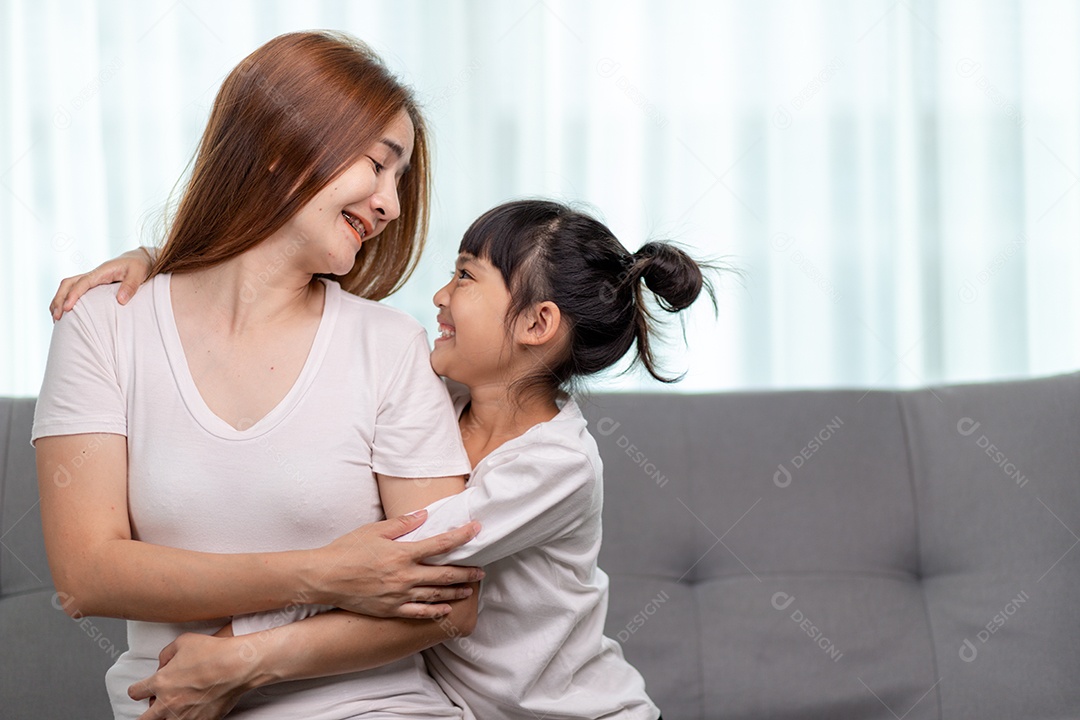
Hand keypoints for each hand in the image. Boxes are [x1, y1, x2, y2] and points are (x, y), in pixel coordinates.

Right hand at [49, 246, 154, 320]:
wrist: (139, 259)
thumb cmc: (139, 266)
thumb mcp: (138, 274)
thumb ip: (130, 286)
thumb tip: (120, 301)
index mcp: (101, 271)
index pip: (82, 283)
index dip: (73, 295)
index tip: (67, 309)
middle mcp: (93, 274)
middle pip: (68, 283)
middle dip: (59, 299)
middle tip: (57, 317)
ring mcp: (91, 279)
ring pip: (68, 286)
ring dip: (58, 300)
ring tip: (56, 318)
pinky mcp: (92, 284)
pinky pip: (74, 290)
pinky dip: (65, 300)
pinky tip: (65, 313)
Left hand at [129, 632, 252, 719]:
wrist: (236, 666)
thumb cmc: (212, 652)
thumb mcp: (184, 642)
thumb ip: (166, 654)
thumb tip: (163, 663)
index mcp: (160, 683)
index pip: (136, 692)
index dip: (137, 690)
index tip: (141, 690)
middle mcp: (168, 703)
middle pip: (144, 719)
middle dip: (146, 715)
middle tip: (152, 711)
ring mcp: (184, 716)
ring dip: (168, 717)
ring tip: (177, 709)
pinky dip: (188, 718)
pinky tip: (193, 711)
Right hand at [312, 509, 483, 618]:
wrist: (324, 577)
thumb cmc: (346, 550)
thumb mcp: (374, 531)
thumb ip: (402, 524)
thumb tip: (425, 515)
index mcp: (402, 553)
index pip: (440, 544)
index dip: (462, 536)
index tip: (476, 530)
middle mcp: (404, 576)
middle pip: (444, 574)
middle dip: (466, 572)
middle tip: (481, 571)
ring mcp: (398, 595)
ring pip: (435, 594)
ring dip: (455, 592)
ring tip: (469, 590)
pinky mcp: (390, 609)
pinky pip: (418, 612)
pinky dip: (435, 611)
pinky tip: (446, 609)